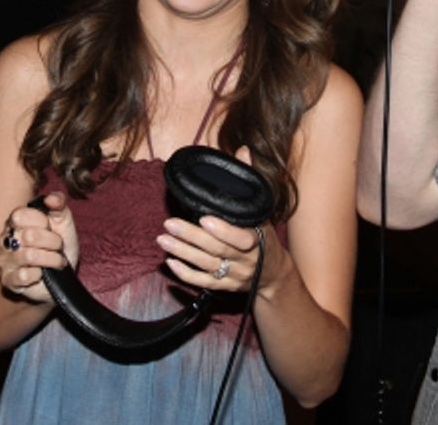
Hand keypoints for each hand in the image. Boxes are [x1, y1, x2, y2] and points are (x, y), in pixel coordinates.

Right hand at [0, 190, 78, 303]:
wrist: (63, 275)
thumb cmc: (60, 246)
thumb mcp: (64, 221)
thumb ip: (59, 204)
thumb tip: (51, 199)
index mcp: (15, 221)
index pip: (21, 215)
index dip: (42, 222)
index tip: (51, 227)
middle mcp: (5, 240)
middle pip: (29, 236)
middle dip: (53, 242)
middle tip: (58, 247)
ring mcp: (4, 261)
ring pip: (29, 256)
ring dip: (51, 259)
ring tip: (56, 261)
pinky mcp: (8, 281)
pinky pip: (24, 275)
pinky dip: (40, 274)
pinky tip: (43, 274)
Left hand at [156, 146, 276, 293]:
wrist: (274, 273)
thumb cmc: (264, 235)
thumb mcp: (262, 209)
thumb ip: (250, 181)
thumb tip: (243, 150)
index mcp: (257, 239)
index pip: (241, 237)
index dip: (223, 230)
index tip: (203, 218)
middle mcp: (246, 260)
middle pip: (218, 250)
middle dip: (192, 238)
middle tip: (169, 224)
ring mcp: (234, 275)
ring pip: (207, 265)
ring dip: (183, 253)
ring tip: (163, 240)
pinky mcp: (224, 287)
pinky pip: (203, 282)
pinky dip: (186, 274)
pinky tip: (170, 262)